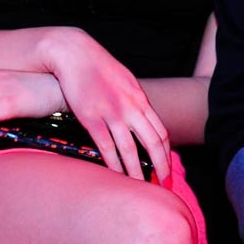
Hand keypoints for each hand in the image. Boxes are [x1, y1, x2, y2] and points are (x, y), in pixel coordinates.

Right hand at [41, 28, 172, 182]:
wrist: (75, 53)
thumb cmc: (99, 66)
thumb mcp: (125, 81)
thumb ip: (135, 100)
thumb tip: (142, 117)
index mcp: (140, 98)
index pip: (161, 131)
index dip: (167, 154)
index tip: (168, 171)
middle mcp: (130, 107)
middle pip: (153, 143)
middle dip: (161, 167)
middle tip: (163, 187)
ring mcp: (112, 113)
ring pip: (130, 150)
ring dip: (137, 173)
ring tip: (141, 189)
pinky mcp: (91, 118)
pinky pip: (106, 147)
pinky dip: (113, 165)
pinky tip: (116, 178)